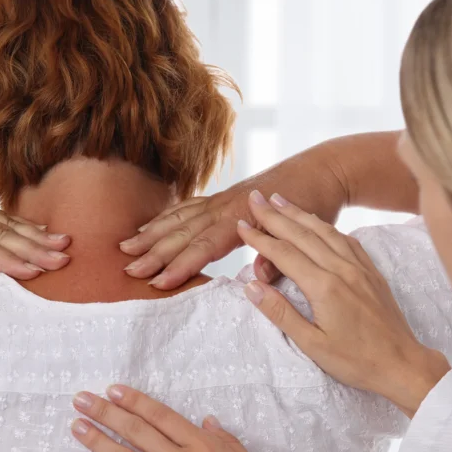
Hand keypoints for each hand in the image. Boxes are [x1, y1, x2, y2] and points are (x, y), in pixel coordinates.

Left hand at [0, 136, 69, 278]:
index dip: (5, 259)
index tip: (32, 270)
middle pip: (3, 235)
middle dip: (35, 249)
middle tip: (65, 259)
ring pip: (7, 225)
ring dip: (37, 237)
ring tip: (66, 245)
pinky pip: (0, 218)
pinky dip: (23, 226)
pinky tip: (40, 232)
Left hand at [70, 386, 277, 451]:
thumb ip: (226, 441)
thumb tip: (207, 422)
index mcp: (201, 446)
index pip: (160, 416)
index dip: (134, 401)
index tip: (113, 390)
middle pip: (136, 431)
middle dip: (106, 413)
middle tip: (82, 400)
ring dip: (98, 440)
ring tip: (77, 426)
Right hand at [118, 159, 348, 290]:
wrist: (325, 170)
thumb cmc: (318, 204)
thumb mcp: (306, 237)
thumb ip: (279, 260)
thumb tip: (255, 277)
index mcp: (244, 217)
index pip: (204, 245)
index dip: (180, 265)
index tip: (157, 281)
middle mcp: (227, 206)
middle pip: (184, 232)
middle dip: (154, 251)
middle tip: (127, 270)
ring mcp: (224, 199)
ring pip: (181, 218)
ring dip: (153, 234)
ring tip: (127, 247)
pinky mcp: (225, 197)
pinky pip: (190, 207)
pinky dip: (168, 217)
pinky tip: (153, 225)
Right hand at [238, 190, 449, 415]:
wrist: (402, 364)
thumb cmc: (356, 361)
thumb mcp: (312, 344)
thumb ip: (281, 313)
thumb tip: (252, 287)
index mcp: (324, 287)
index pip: (284, 254)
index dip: (260, 238)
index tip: (241, 225)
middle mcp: (342, 269)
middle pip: (302, 234)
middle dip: (275, 215)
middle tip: (255, 198)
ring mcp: (359, 268)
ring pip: (324, 232)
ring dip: (300, 214)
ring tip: (280, 200)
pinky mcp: (371, 271)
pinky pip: (346, 240)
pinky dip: (326, 226)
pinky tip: (317, 222)